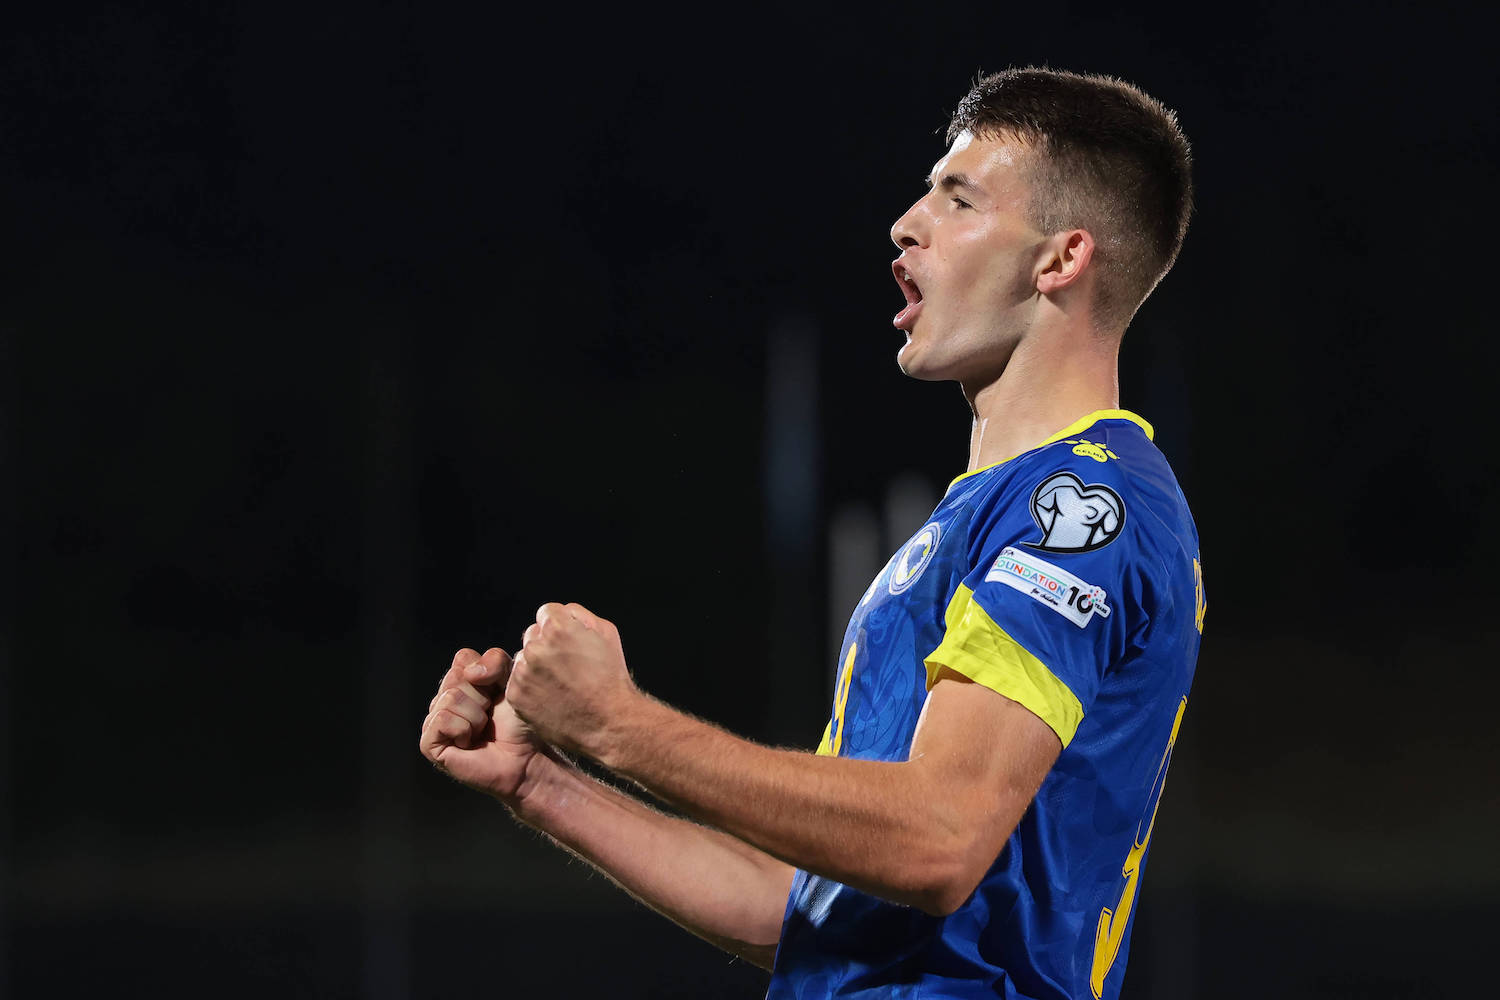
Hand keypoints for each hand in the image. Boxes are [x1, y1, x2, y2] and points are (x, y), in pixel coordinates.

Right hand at [419, 646, 540, 803]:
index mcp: (460, 680)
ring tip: (481, 731)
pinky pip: (442, 720)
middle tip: (490, 717)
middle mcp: (443, 698)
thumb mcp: (512, 682)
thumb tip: (471, 673)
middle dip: (483, 697)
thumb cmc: (518, 723)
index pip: (463, 657)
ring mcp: (433, 720)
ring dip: (476, 717)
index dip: (488, 674)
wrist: (523, 759)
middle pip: (457, 677)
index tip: (498, 693)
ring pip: (450, 698)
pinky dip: (463, 730)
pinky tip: (469, 743)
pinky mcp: (429, 743)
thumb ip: (496, 662)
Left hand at [508, 602, 638, 760]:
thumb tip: (563, 613)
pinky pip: (516, 682)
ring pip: (523, 659)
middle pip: (532, 635)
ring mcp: (524, 673)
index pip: (546, 613)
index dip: (560, 626)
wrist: (608, 723)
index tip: (569, 643)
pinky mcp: (516, 696)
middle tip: (566, 666)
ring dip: (536, 666)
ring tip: (560, 684)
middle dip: (546, 645)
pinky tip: (551, 697)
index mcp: (558, 628)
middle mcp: (536, 647)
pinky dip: (530, 688)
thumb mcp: (607, 633)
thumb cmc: (611, 678)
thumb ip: (580, 615)